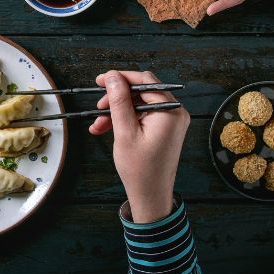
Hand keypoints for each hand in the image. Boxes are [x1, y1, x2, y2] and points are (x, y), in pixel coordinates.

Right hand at [89, 70, 189, 222]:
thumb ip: (119, 101)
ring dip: (117, 111)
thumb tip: (112, 76)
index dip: (120, 78)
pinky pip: (142, 115)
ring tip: (98, 125)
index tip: (100, 80)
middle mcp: (175, 112)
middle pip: (141, 91)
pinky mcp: (165, 129)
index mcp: (170, 111)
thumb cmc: (140, 169)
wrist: (150, 196)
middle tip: (98, 107)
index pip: (144, 81)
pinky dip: (125, 119)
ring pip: (139, 104)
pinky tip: (106, 129)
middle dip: (116, 98)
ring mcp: (171, 121)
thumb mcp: (124, 132)